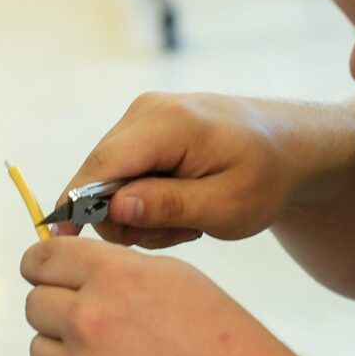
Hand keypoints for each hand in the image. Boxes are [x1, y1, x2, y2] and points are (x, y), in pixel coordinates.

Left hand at [21, 237, 301, 355]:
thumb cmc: (221, 339)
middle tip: (96, 324)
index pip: (41, 260)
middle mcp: (88, 320)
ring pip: (42, 352)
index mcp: (112, 276)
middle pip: (34, 306)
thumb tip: (71, 269)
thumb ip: (114, 268)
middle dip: (58, 311)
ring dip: (68, 354)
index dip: (41, 266)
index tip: (44, 275)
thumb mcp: (173, 277)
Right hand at [54, 93, 310, 249]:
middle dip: (127, 218)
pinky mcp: (145, 127)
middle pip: (98, 176)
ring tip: (190, 219)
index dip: (77, 207)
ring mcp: (143, 115)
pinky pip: (124, 172)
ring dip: (141, 212)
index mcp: (169, 124)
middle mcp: (146, 111)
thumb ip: (169, 206)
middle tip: (180, 233)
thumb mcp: (228, 206)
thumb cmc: (267, 177)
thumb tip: (113, 208)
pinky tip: (184, 204)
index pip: (102, 167)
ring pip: (109, 179)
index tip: (63, 244)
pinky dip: (146, 197)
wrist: (292, 145)